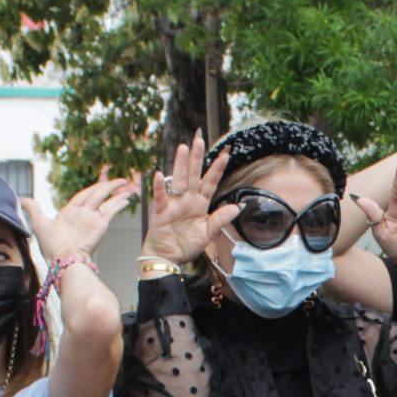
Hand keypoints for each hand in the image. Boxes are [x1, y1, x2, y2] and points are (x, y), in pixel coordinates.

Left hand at [24, 168, 138, 261]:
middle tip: (121, 180)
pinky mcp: (100, 225)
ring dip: (117, 192)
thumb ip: (33, 208)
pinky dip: (119, 204)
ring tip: (128, 185)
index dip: (93, 187)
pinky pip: (111, 211)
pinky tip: (127, 198)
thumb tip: (21, 198)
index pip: (84, 195)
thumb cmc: (51, 247)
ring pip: (106, 200)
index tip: (103, 181)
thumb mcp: (39, 223)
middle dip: (109, 186)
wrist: (63, 261)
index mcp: (71, 212)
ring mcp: (92, 220)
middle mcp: (83, 215)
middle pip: (98, 194)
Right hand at [140, 132, 238, 263]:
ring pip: (178, 180)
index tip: (225, 155)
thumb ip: (220, 219)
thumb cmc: (187, 245)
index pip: (209, 182)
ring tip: (183, 148)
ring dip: (180, 165)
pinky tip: (160, 174)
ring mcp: (174, 203)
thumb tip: (237, 207)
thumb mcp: (208, 234)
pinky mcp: (161, 211)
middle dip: (196, 157)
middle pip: (193, 175)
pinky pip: (161, 197)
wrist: (169, 257)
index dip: (216, 169)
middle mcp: (187, 199)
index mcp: (200, 203)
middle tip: (199, 139)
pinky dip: (159, 187)